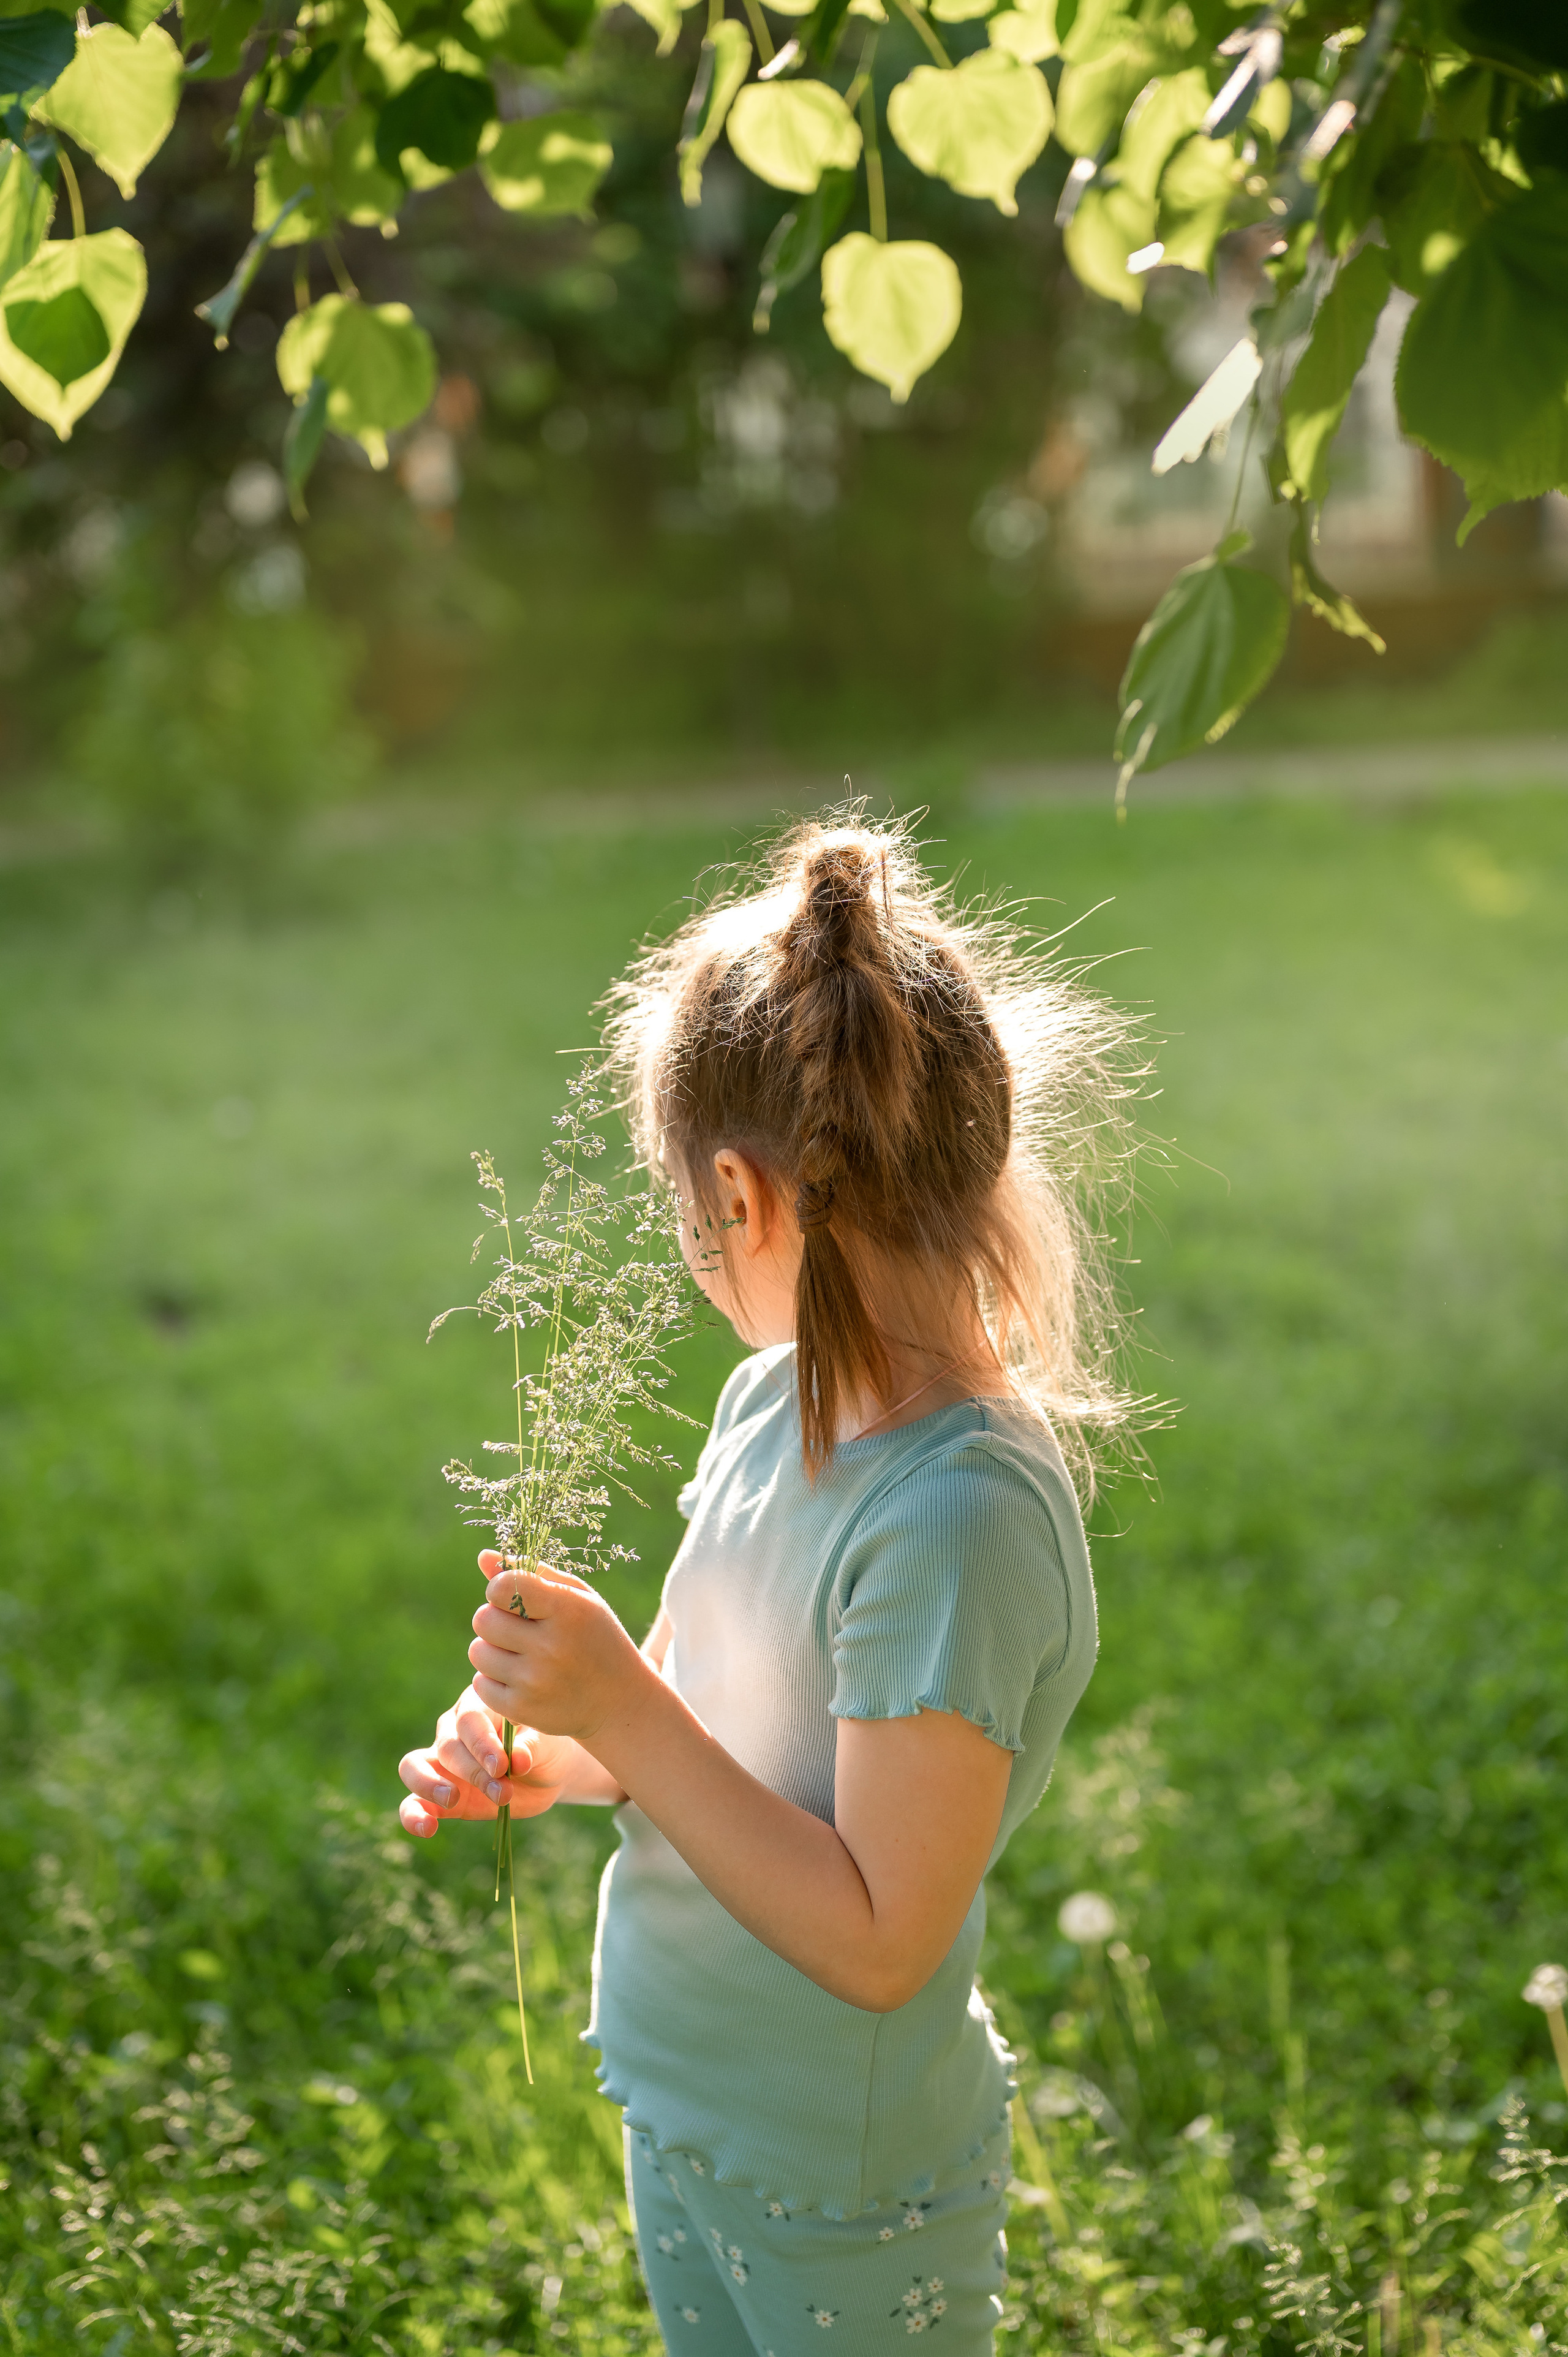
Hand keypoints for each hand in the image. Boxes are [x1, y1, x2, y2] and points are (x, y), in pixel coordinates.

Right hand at [398, 1684, 569, 1838]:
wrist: (548, 1774)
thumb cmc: (546, 1748)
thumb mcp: (547, 1743)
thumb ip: (531, 1747)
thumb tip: (518, 1760)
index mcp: (479, 1706)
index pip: (469, 1719)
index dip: (481, 1743)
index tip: (502, 1766)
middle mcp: (453, 1730)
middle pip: (447, 1746)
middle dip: (473, 1771)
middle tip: (503, 1790)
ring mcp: (442, 1763)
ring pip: (413, 1765)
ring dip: (429, 1784)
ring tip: (453, 1800)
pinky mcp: (439, 1796)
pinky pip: (413, 1803)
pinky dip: (413, 1815)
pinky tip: (427, 1828)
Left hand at [469, 1550, 647, 1744]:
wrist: (618, 1702)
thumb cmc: (596, 1639)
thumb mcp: (578, 1599)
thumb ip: (531, 1574)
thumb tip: (483, 1556)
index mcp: (567, 1611)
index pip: (503, 1587)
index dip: (500, 1588)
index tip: (514, 1597)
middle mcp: (550, 1647)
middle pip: (483, 1619)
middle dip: (494, 1619)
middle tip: (518, 1627)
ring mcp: (535, 1682)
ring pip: (478, 1652)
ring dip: (492, 1650)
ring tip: (519, 1654)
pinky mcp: (522, 1710)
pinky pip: (479, 1684)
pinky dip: (493, 1680)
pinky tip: (519, 1678)